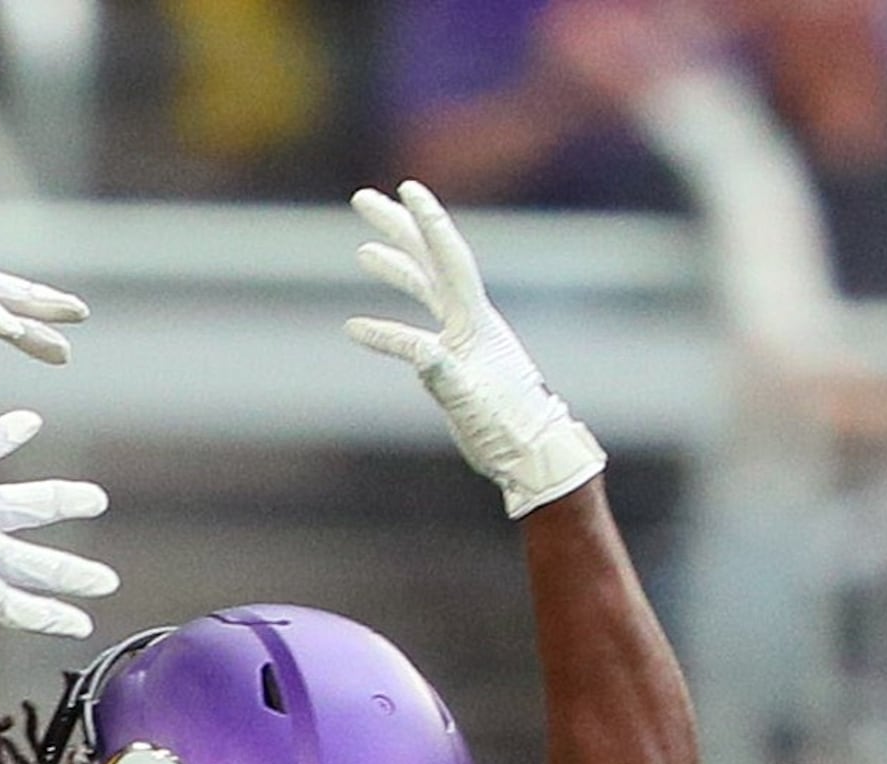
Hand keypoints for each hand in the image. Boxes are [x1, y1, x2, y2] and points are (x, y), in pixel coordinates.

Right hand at [0, 409, 114, 665]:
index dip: (2, 436)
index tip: (31, 422)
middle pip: (20, 504)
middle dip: (60, 501)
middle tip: (95, 499)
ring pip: (30, 561)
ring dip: (70, 572)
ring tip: (105, 581)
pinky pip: (16, 608)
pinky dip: (49, 617)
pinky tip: (81, 624)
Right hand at [349, 180, 605, 514]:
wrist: (530, 452)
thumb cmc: (508, 430)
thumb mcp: (472, 403)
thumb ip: (444, 375)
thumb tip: (419, 351)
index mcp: (475, 322)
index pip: (449, 260)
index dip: (429, 223)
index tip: (407, 189)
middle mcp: (469, 319)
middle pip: (430, 260)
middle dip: (398, 229)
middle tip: (365, 200)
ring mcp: (461, 339)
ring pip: (422, 290)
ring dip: (395, 267)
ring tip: (362, 250)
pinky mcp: (452, 363)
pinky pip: (411, 335)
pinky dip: (384, 329)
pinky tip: (356, 326)